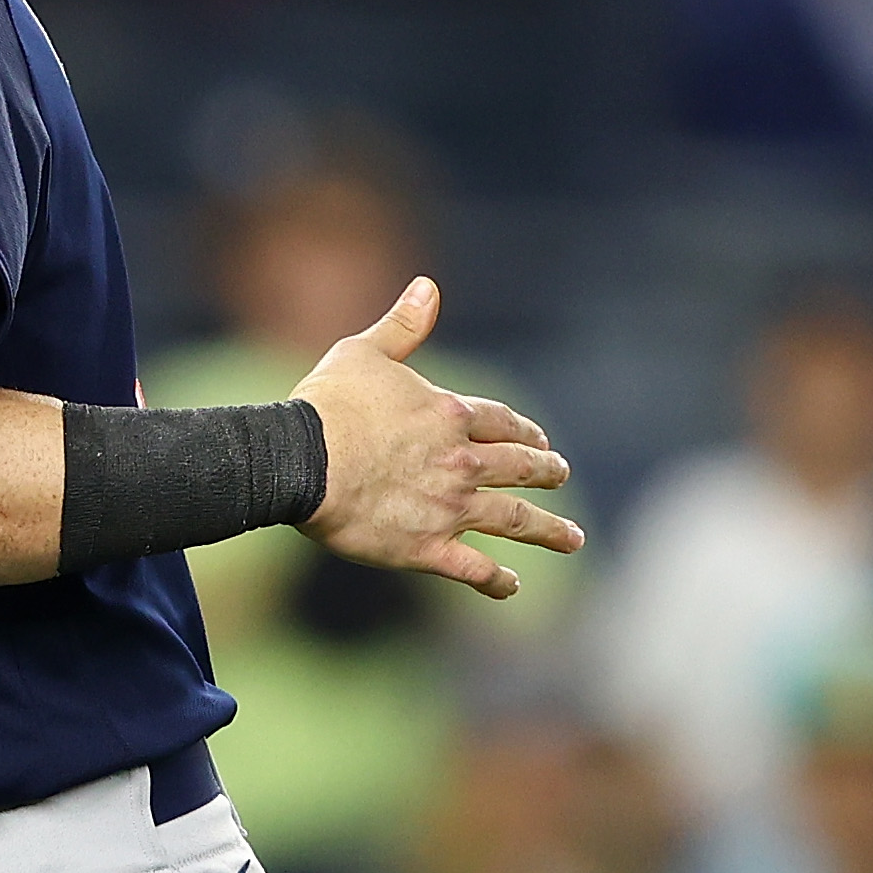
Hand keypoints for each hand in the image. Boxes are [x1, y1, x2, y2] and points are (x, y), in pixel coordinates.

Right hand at [291, 277, 584, 599]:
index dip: (524, 431)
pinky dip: (495, 579)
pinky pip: (472, 567)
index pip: (501, 423)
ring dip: (546, 530)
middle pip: (517, 468)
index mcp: (449, 415)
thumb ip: (402, 325)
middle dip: (545, 473)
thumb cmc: (326, 405)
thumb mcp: (363, 352)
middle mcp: (460, 462)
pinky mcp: (427, 547)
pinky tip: (511, 586)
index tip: (541, 441)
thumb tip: (428, 286)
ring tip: (572, 539)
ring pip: (512, 520)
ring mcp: (449, 508)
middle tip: (561, 477)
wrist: (300, 462)